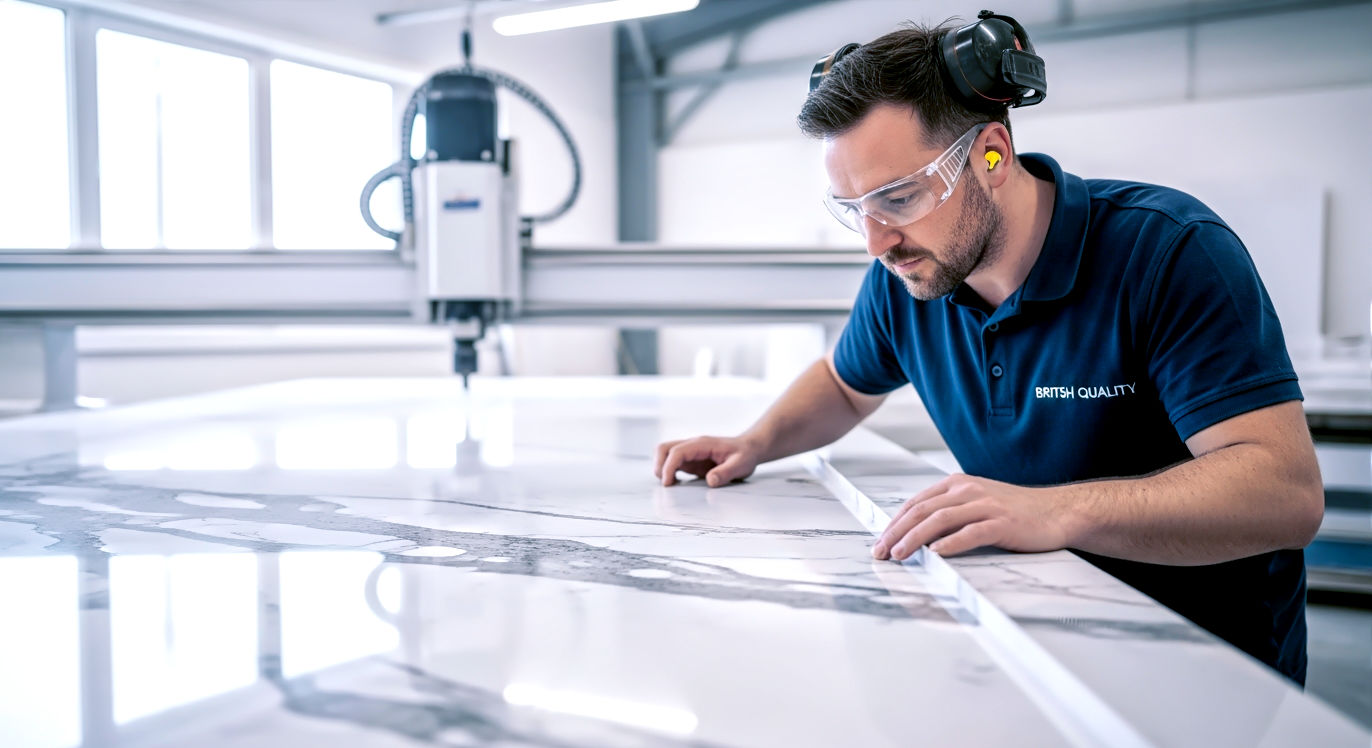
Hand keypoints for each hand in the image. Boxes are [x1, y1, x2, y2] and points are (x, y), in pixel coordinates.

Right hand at [654, 436, 760, 487]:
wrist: (749, 449)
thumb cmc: (745, 455)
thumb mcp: (741, 464)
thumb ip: (725, 472)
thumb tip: (710, 480)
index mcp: (702, 444)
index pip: (677, 451)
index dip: (669, 467)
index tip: (668, 483)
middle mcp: (692, 446)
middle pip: (664, 448)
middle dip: (659, 465)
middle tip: (666, 484)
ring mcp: (690, 453)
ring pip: (665, 454)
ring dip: (662, 469)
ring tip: (670, 486)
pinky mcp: (691, 461)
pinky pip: (672, 463)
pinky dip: (668, 473)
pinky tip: (676, 485)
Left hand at [872, 474, 1076, 560]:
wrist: (1059, 511)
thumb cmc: (1016, 512)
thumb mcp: (977, 503)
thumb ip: (950, 512)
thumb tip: (917, 534)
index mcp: (958, 484)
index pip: (917, 502)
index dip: (895, 522)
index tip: (880, 541)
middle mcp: (969, 490)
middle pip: (922, 510)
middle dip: (896, 531)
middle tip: (880, 552)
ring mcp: (986, 505)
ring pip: (940, 519)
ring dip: (915, 538)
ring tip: (899, 554)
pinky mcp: (1003, 522)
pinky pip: (972, 532)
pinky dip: (951, 543)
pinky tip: (936, 553)